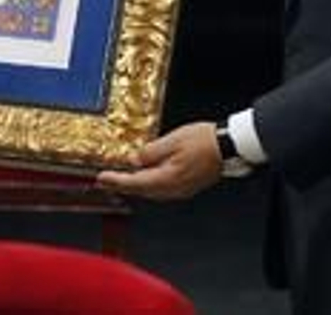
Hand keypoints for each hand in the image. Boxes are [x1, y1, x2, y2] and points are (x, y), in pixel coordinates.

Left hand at [94, 120, 222, 199]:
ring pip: (152, 191)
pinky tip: (145, 175)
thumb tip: (135, 160)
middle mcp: (174, 189)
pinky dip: (149, 183)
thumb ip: (150, 152)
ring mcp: (181, 189)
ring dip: (135, 184)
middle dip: (122, 185)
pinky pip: (162, 188)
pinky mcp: (187, 185)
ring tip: (120, 178)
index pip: (135, 182)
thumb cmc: (204, 141)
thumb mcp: (172, 140)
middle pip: (142, 190)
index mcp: (168, 178)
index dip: (116, 181)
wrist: (229, 146)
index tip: (101, 178)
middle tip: (105, 180)